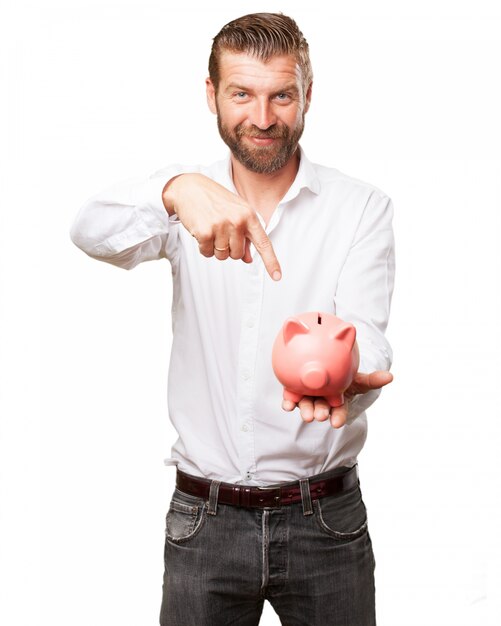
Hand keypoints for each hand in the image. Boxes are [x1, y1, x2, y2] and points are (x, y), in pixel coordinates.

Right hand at [162, 173, 281, 280]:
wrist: (189, 188)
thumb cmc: (214, 200)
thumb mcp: (235, 213)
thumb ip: (245, 236)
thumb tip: (249, 259)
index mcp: (249, 215)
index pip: (263, 242)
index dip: (271, 261)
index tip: (277, 276)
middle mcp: (238, 221)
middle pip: (238, 255)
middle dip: (228, 249)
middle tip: (220, 232)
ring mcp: (222, 226)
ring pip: (222, 256)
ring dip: (215, 248)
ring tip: (210, 229)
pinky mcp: (205, 232)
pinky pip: (207, 253)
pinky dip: (203, 247)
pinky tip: (201, 231)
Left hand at [281, 370, 393, 428]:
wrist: (326, 366)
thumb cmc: (345, 376)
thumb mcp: (359, 378)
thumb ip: (372, 379)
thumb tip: (391, 377)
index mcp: (337, 401)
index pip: (339, 412)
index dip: (338, 417)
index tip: (336, 423)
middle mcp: (323, 401)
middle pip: (322, 409)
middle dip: (321, 413)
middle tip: (320, 416)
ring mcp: (308, 397)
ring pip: (306, 405)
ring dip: (305, 410)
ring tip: (306, 415)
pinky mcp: (295, 392)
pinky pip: (291, 398)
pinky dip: (289, 402)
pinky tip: (287, 405)